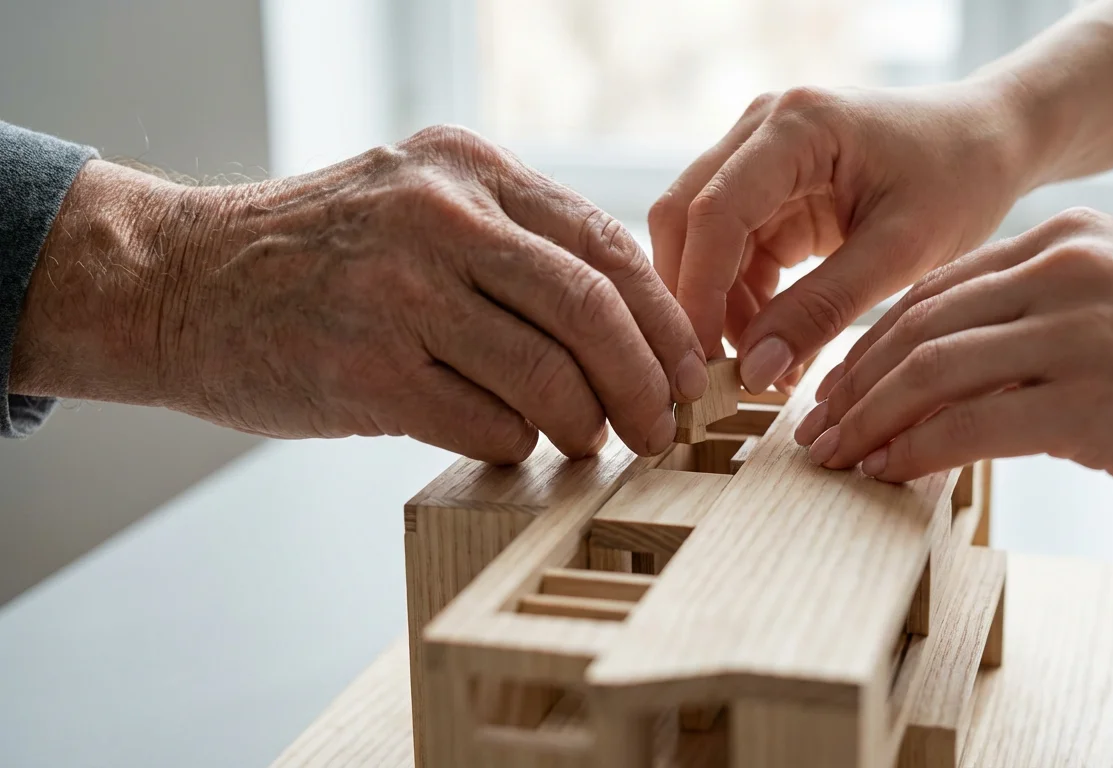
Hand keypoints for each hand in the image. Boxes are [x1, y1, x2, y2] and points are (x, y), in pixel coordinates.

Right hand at [13, 126, 706, 461]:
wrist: (178, 282)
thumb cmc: (317, 257)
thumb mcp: (417, 204)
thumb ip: (514, 244)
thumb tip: (630, 326)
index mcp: (465, 169)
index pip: (605, 243)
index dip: (663, 319)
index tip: (687, 368)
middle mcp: (437, 217)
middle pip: (591, 309)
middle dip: (645, 383)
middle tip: (661, 427)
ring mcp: (397, 292)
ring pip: (546, 376)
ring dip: (584, 423)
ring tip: (586, 439)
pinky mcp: (364, 369)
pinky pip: (486, 424)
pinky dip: (516, 444)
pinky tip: (510, 443)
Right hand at [649, 81, 1034, 392]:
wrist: (989, 143)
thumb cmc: (961, 180)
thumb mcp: (902, 253)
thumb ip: (824, 309)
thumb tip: (754, 371)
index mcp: (797, 126)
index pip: (715, 212)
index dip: (698, 291)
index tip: (704, 363)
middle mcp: (761, 129)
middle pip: (685, 220)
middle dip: (694, 301)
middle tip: (717, 376)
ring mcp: (758, 156)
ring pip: (701, 242)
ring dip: (720, 309)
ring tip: (766, 371)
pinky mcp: (767, 189)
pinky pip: (731, 252)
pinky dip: (744, 303)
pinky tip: (778, 347)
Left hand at [795, 208, 1112, 521]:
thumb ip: (1045, 323)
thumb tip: (957, 382)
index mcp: (1069, 242)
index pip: (935, 289)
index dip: (872, 343)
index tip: (837, 387)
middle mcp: (1066, 270)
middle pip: (918, 324)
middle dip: (852, 382)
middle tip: (814, 429)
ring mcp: (1078, 330)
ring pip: (929, 370)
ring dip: (868, 420)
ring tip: (833, 459)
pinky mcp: (1092, 398)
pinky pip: (969, 424)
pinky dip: (914, 452)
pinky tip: (887, 474)